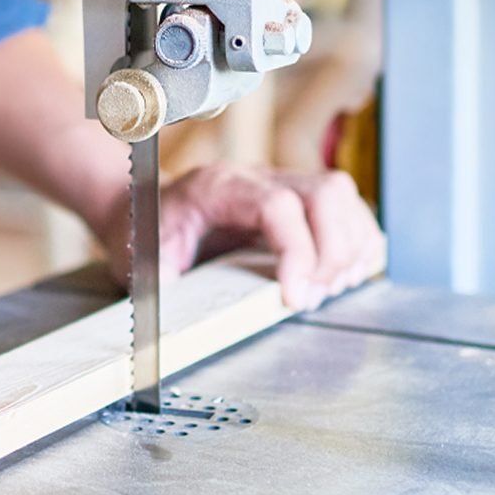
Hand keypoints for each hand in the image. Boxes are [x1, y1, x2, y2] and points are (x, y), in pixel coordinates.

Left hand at [100, 163, 384, 309]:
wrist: (139, 208)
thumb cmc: (144, 232)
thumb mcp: (144, 258)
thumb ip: (163, 283)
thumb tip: (179, 317)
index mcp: (217, 186)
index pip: (277, 205)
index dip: (297, 253)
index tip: (294, 298)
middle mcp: (256, 177)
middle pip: (325, 194)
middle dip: (332, 254)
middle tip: (310, 296)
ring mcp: (281, 183)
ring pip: (342, 198)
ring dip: (349, 249)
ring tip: (326, 288)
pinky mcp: (297, 200)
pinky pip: (346, 210)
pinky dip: (355, 244)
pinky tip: (339, 274)